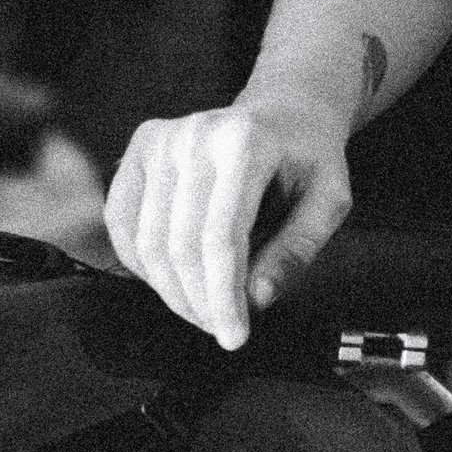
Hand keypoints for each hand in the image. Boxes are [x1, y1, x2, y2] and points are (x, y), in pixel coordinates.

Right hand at [103, 97, 352, 347]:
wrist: (285, 113)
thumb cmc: (308, 159)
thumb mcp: (329, 201)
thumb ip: (297, 250)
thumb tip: (256, 299)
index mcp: (246, 142)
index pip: (221, 237)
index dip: (223, 297)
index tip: (234, 338)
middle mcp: (195, 134)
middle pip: (179, 244)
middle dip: (199, 302)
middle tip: (222, 328)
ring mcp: (161, 138)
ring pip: (147, 241)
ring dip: (171, 291)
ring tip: (203, 309)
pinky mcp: (140, 148)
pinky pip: (122, 223)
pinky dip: (142, 265)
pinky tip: (173, 280)